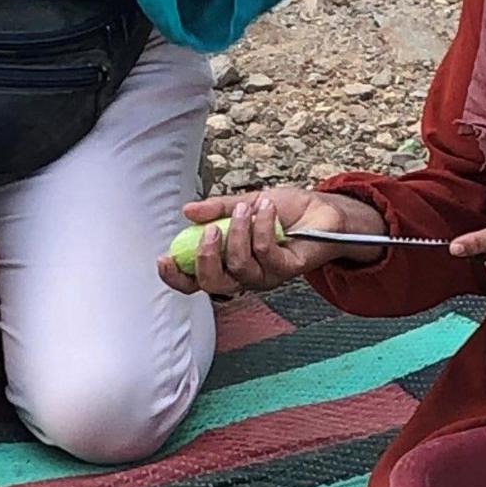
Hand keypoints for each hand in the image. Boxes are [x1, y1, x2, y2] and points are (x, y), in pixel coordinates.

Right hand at [155, 187, 378, 297]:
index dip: (176, 276)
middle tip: (212, 228)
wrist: (321, 210)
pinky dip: (262, 226)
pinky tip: (267, 209)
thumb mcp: (242, 202)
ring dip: (239, 232)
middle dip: (207, 256)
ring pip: (239, 266)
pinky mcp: (286, 271)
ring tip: (247, 207)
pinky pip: (265, 253)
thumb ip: (216, 209)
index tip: (164, 259)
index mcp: (226, 261)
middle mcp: (242, 274)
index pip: (194, 280)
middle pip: (212, 284)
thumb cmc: (283, 211)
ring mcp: (265, 275)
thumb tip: (187, 212)